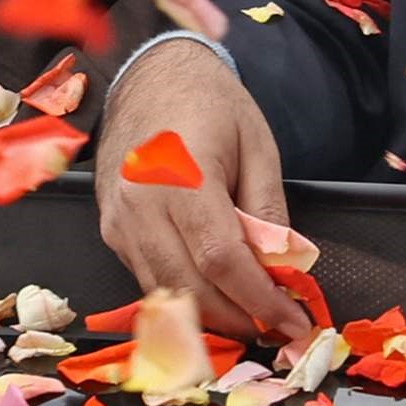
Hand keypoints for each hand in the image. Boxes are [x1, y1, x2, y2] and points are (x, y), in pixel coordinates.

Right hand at [96, 44, 306, 351]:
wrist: (149, 75)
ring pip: (165, 294)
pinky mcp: (110, 232)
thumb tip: (282, 270)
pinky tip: (215, 297)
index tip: (294, 322)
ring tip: (251, 319)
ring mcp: (118, 222)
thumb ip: (268, 211)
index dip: (261, 301)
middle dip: (238, 320)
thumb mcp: (257, 146)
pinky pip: (148, 279)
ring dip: (210, 317)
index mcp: (181, 177)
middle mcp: (140, 206)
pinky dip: (184, 298)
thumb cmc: (209, 103)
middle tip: (275, 329)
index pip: (223, 261)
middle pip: (190, 290)